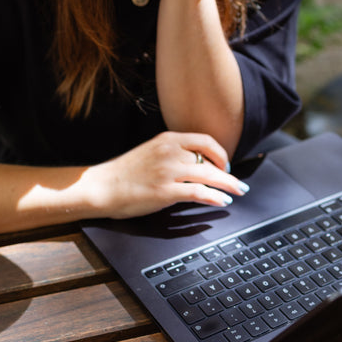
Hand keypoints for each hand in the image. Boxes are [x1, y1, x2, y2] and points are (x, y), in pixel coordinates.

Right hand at [82, 131, 249, 219]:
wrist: (102, 186)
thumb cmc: (124, 173)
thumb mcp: (151, 152)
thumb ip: (172, 154)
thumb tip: (196, 165)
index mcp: (167, 139)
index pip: (205, 140)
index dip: (220, 153)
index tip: (225, 165)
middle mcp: (170, 151)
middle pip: (211, 159)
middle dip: (229, 173)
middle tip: (238, 184)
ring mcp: (168, 171)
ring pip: (209, 175)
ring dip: (228, 186)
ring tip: (237, 193)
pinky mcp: (166, 191)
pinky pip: (198, 192)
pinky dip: (214, 197)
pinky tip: (221, 202)